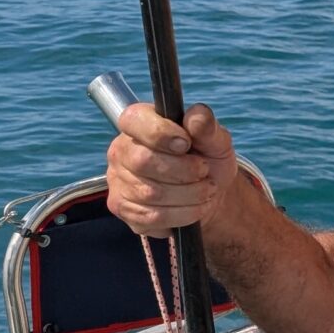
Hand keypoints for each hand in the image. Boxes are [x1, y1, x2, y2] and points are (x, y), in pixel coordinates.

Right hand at [106, 102, 238, 238]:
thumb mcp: (216, 139)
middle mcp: (121, 150)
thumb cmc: (208, 159)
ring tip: (206, 189)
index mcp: (138, 123)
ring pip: (150, 192)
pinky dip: (183, 213)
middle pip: (142, 160)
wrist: (209, 193)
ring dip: (188, 194)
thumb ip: (207, 126)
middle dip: (183, 169)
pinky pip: (151, 216)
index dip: (160, 133)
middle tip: (204, 171)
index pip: (134, 120)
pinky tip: (196, 207)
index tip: (186, 143)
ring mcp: (117, 181)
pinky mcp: (122, 208)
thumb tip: (196, 116)